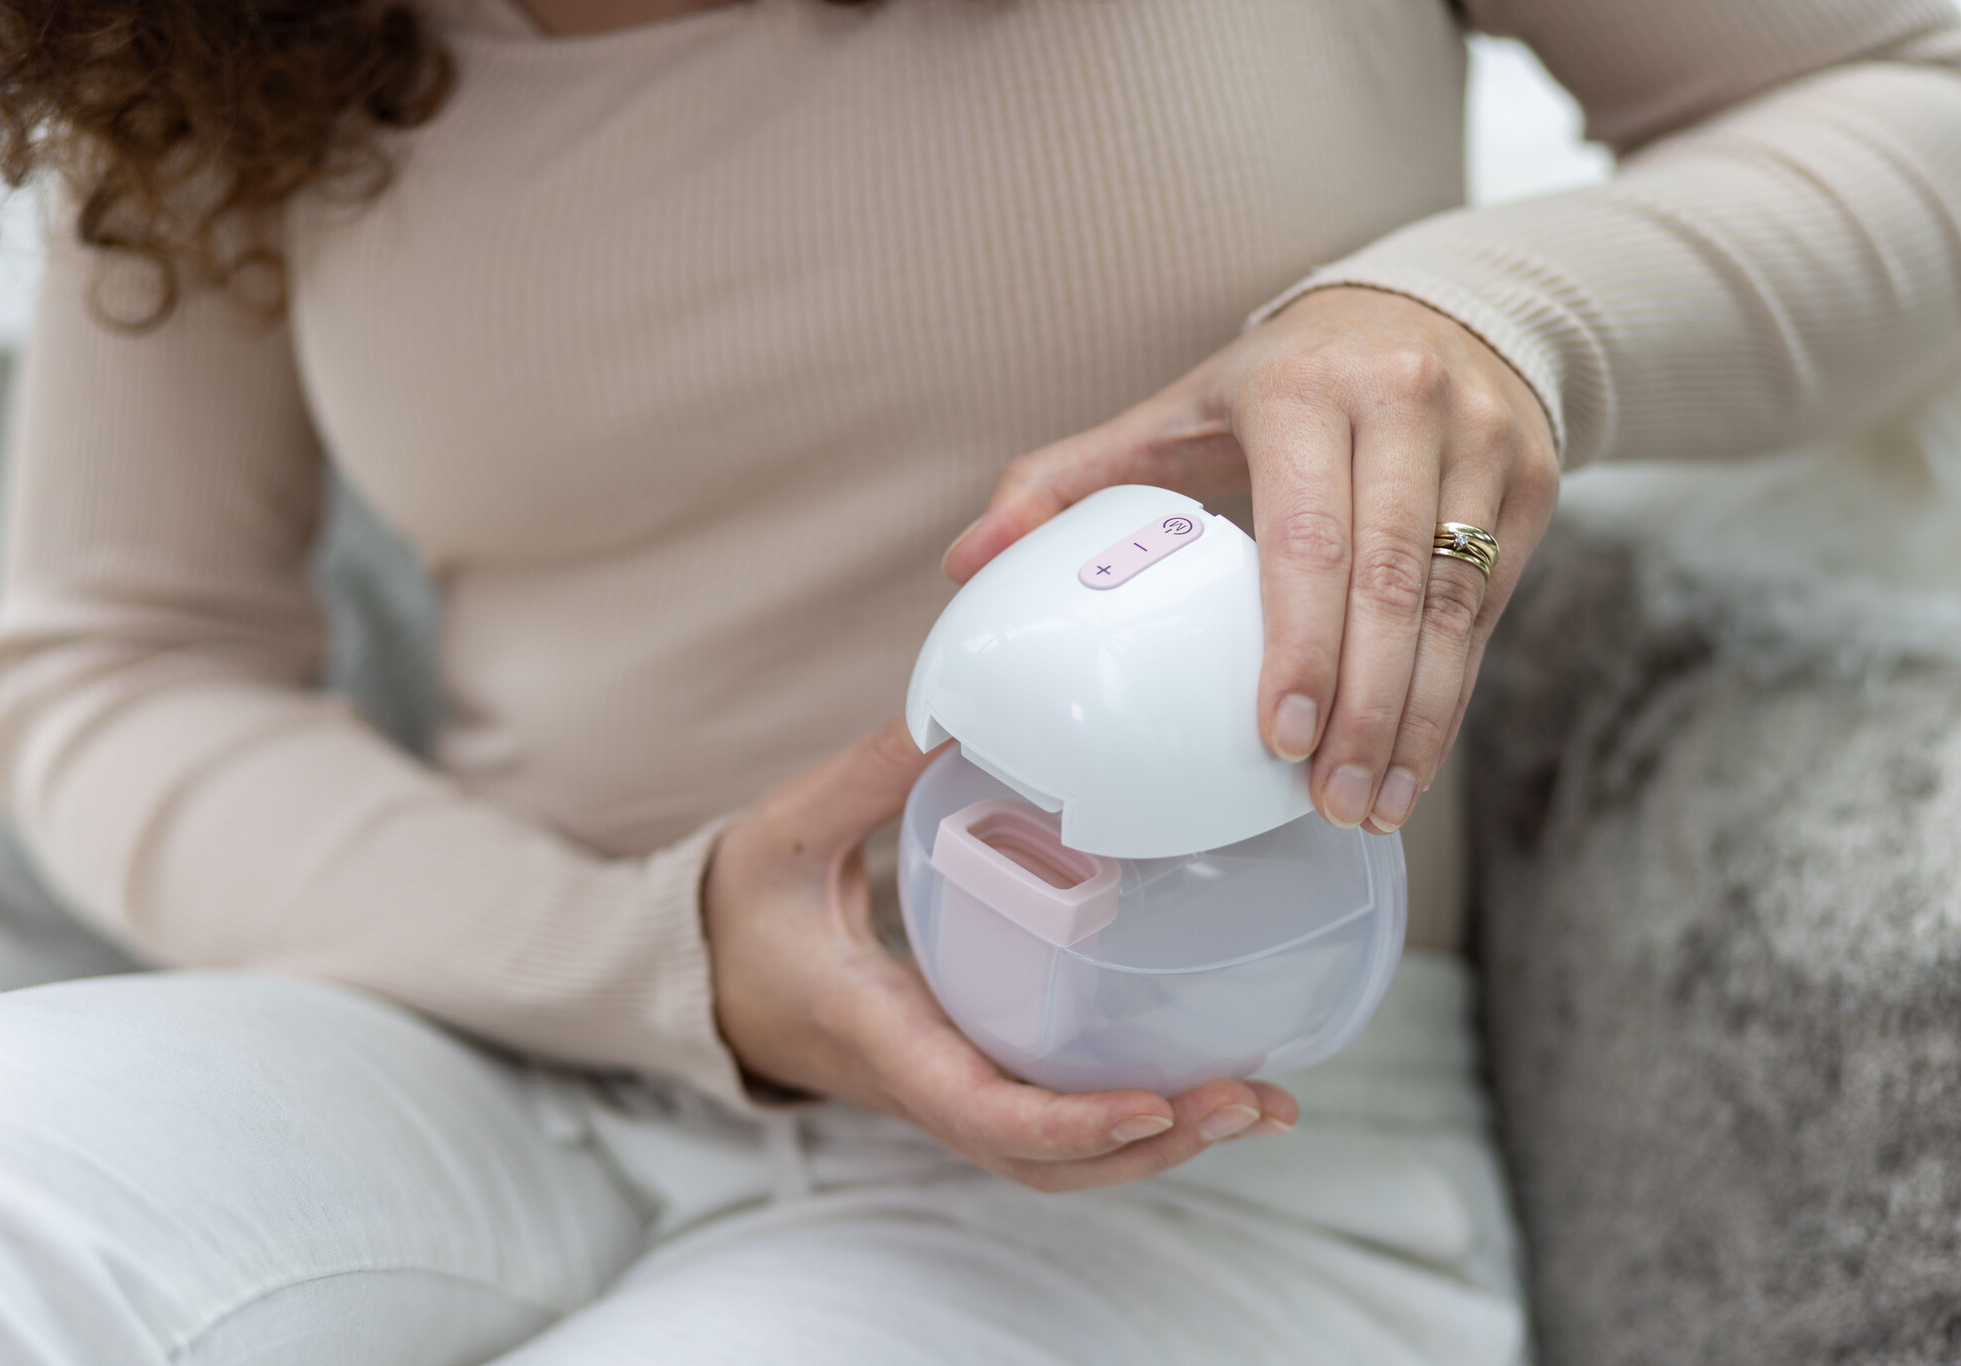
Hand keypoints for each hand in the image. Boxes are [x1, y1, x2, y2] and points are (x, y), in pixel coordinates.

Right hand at [703, 718, 1297, 1191]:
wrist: (702, 977)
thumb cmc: (741, 908)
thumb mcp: (786, 831)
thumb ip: (866, 774)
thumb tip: (950, 707)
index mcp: (876, 1034)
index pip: (978, 1109)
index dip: (1072, 1122)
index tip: (1155, 1102)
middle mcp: (919, 1084)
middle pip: (1044, 1160)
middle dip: (1154, 1147)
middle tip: (1254, 1102)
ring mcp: (944, 1092)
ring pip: (1057, 1161)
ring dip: (1159, 1147)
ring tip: (1258, 1105)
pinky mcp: (965, 1077)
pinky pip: (1051, 1126)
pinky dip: (1130, 1123)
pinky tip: (1200, 1081)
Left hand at [944, 286, 1559, 834]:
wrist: (1437, 309)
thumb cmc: (1286, 380)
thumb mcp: (1179, 411)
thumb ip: (1071, 480)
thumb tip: (969, 561)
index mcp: (1304, 388)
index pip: (1310, 535)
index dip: (1299, 645)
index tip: (1277, 738)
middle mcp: (1404, 404)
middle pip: (1389, 584)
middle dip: (1362, 710)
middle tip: (1326, 802)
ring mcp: (1480, 441)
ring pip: (1453, 608)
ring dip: (1415, 722)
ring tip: (1370, 806)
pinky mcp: (1528, 480)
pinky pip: (1492, 608)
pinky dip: (1451, 695)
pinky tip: (1413, 759)